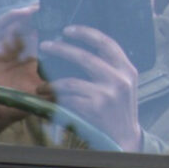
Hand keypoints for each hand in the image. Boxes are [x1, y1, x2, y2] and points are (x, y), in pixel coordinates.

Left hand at [38, 24, 140, 147]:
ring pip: (72, 80)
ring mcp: (107, 94)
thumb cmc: (117, 110)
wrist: (124, 138)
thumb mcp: (122, 85)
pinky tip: (46, 95)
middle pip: (86, 57)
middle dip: (62, 49)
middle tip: (46, 44)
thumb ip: (109, 68)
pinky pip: (68, 98)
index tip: (68, 29)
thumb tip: (83, 49)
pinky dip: (55, 95)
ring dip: (51, 80)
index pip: (107, 43)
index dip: (86, 33)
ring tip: (41, 82)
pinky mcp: (95, 108)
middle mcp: (120, 79)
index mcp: (127, 69)